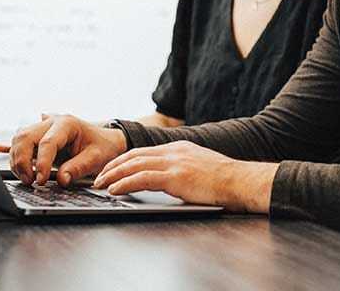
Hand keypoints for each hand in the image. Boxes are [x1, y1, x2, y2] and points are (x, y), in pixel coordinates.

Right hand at [0, 114, 126, 186]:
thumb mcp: (96, 158)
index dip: (41, 163)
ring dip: (18, 158)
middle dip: (23, 160)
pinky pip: (21, 140)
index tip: (41, 180)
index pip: (47, 142)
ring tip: (26, 178)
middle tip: (30, 181)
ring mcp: (43, 128)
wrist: (106, 140)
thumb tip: (61, 180)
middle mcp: (51, 122)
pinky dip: (11, 147)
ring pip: (20, 139)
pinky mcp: (40, 137)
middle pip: (26, 137)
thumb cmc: (102, 146)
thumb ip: (78, 168)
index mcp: (67, 124)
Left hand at [92, 141, 278, 212]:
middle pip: (134, 155)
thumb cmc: (225, 180)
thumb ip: (183, 168)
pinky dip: (124, 183)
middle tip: (98, 177)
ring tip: (99, 184)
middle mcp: (174, 151)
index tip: (111, 168)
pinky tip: (114, 190)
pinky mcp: (176, 177)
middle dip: (112, 166)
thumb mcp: (200, 167)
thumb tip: (170, 179)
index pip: (143, 151)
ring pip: (134, 165)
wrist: (241, 181)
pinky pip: (142, 178)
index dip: (123, 160)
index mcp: (179, 147)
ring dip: (113, 175)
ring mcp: (175, 162)